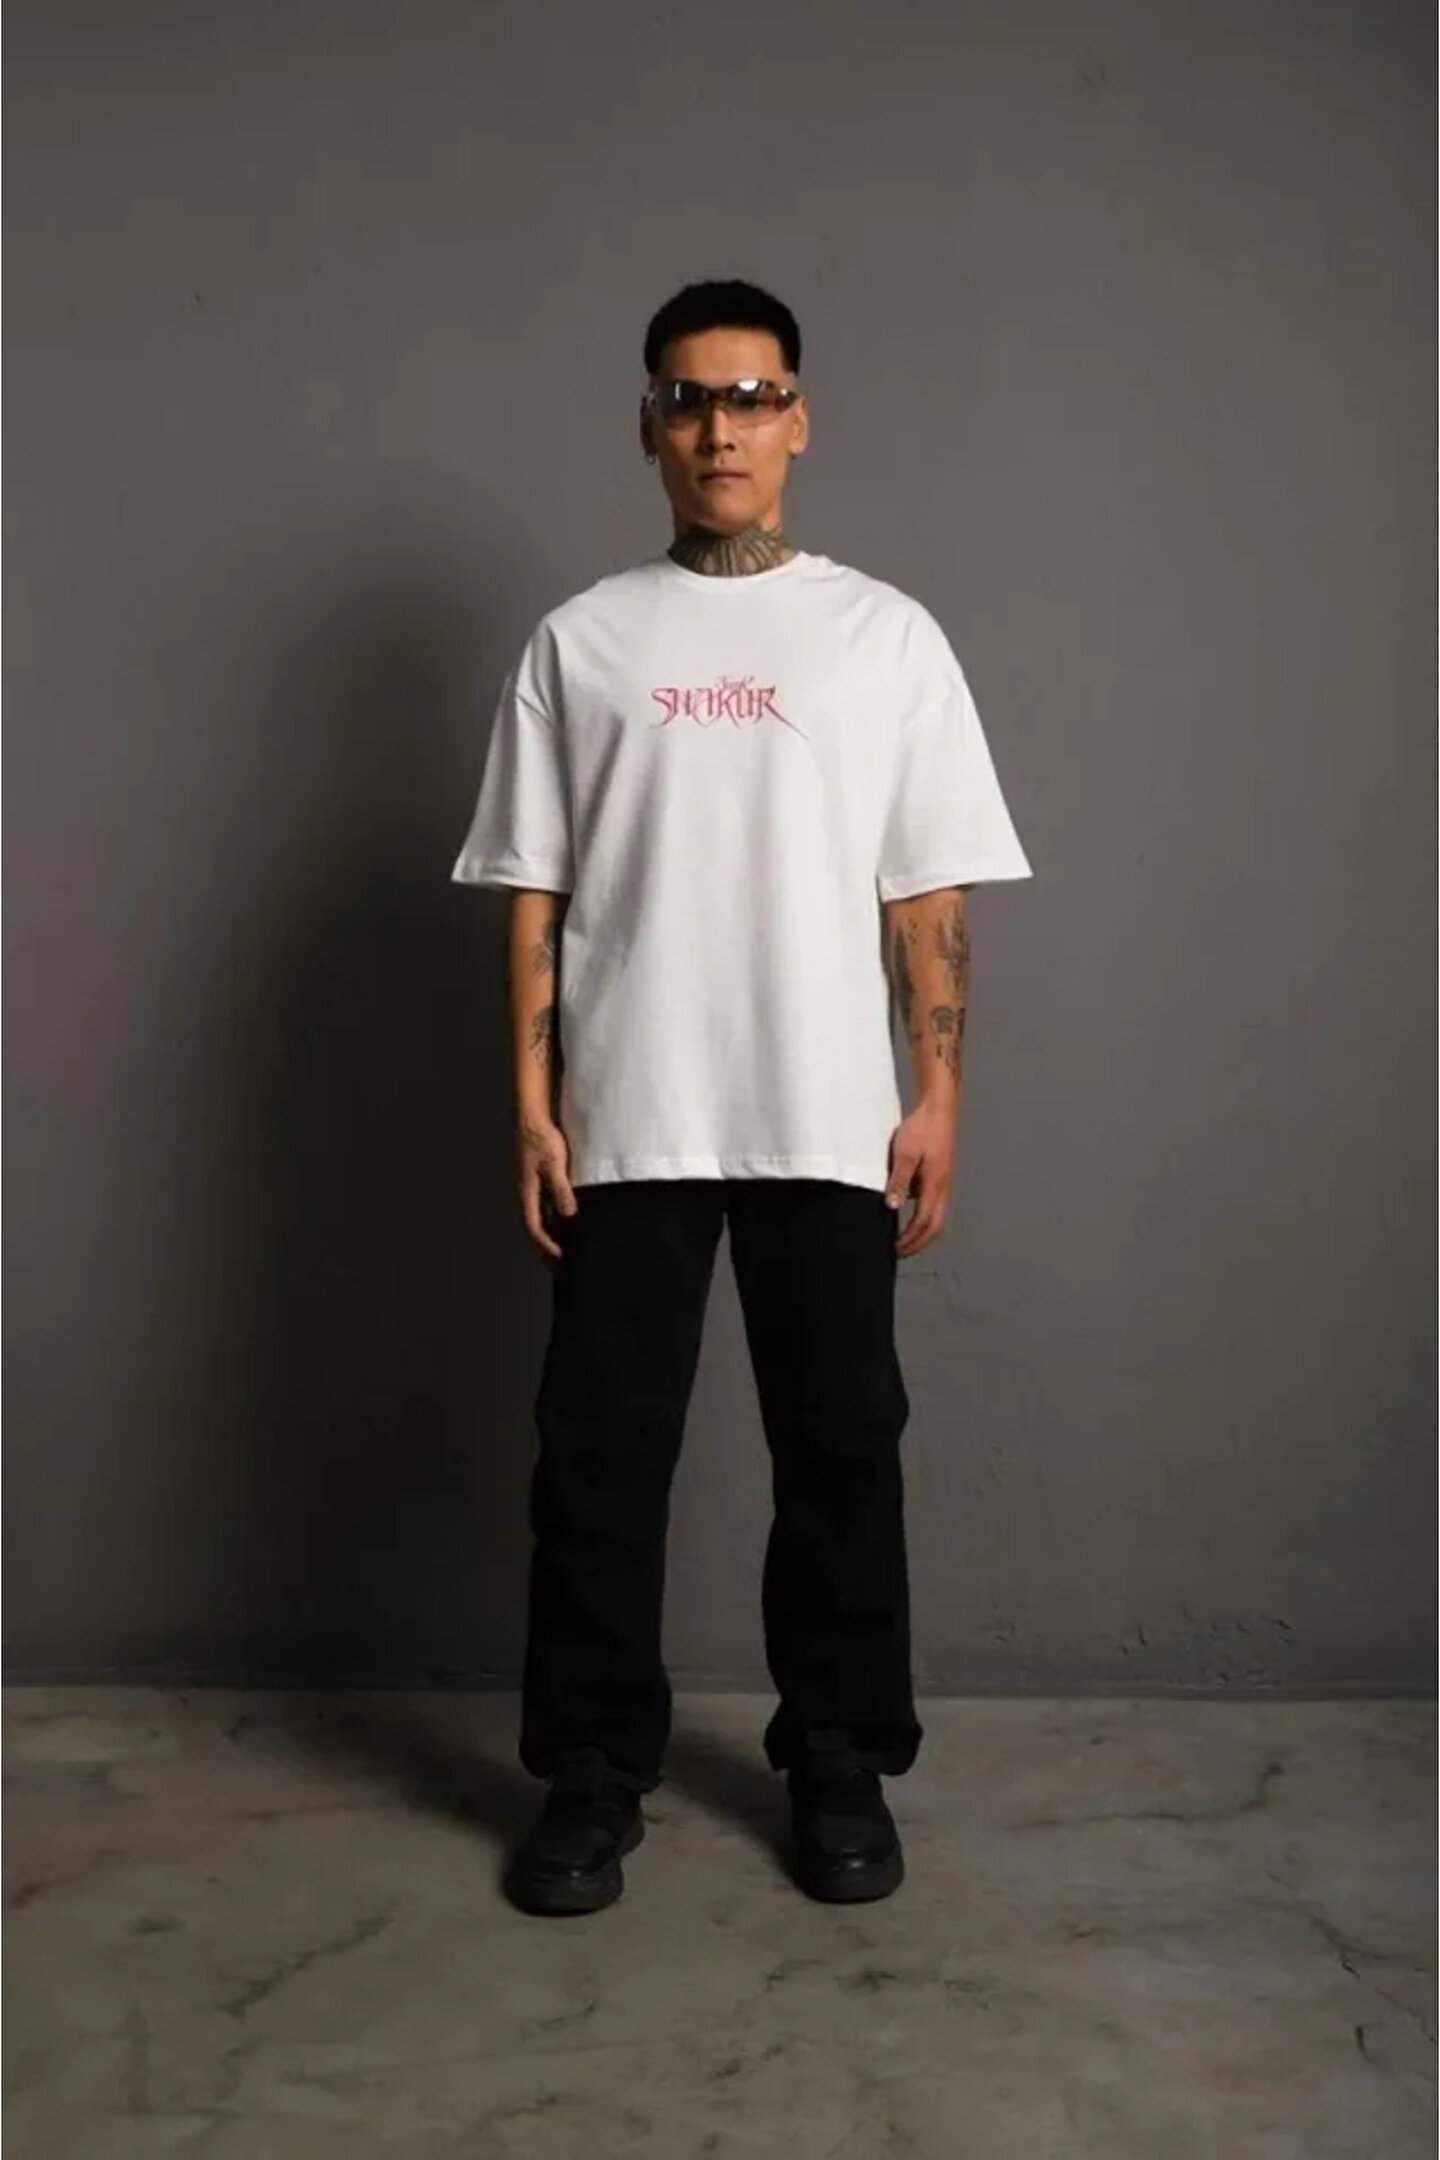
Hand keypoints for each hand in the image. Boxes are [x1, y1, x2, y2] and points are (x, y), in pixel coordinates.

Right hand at [517, 1112, 578, 1259]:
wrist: (532, 1117)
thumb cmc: (541, 1137)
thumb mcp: (554, 1163)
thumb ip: (561, 1189)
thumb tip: (568, 1214)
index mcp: (527, 1191)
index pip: (534, 1226)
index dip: (545, 1244)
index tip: (559, 1258)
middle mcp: (526, 1193)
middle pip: (533, 1227)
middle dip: (544, 1248)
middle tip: (558, 1266)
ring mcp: (530, 1187)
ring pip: (537, 1218)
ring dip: (548, 1235)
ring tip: (561, 1251)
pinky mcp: (536, 1180)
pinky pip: (542, 1206)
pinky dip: (551, 1220)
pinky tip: (563, 1224)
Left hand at [884, 1101, 955, 1257]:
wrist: (939, 1107)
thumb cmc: (924, 1127)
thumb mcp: (905, 1153)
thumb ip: (898, 1180)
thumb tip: (892, 1205)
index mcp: (935, 1185)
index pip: (923, 1223)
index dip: (910, 1240)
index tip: (896, 1249)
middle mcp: (942, 1187)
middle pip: (934, 1226)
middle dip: (918, 1243)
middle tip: (901, 1252)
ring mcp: (943, 1181)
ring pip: (935, 1215)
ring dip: (921, 1230)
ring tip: (903, 1237)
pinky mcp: (939, 1174)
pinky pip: (932, 1202)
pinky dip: (921, 1213)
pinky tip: (904, 1207)